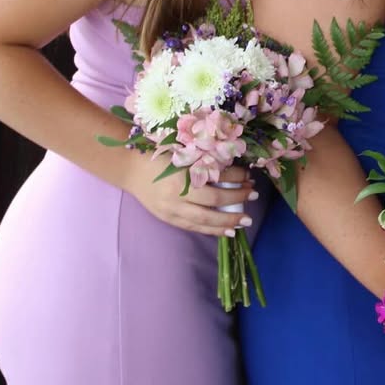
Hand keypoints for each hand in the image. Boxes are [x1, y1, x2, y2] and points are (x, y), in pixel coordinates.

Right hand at [123, 156, 256, 235]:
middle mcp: (177, 194)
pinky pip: (193, 227)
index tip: (248, 176)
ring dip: (227, 221)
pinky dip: (211, 230)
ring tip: (245, 221)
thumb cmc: (158, 155)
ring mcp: (171, 209)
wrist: (130, 168)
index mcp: (182, 173)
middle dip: (237, 199)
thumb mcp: (182, 153)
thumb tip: (233, 169)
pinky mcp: (168, 218)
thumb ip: (204, 161)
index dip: (235, 177)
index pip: (216, 177)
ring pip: (205, 220)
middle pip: (214, 201)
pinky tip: (226, 231)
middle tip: (254, 195)